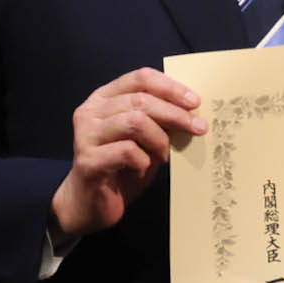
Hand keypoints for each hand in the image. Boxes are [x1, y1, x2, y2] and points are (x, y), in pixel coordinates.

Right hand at [48, 68, 209, 241]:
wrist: (91, 204)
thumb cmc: (122, 168)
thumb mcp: (145, 139)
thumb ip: (160, 121)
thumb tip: (193, 111)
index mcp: (104, 98)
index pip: (140, 78)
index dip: (171, 88)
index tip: (195, 102)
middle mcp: (91, 112)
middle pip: (140, 99)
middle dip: (174, 114)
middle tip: (197, 128)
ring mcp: (86, 135)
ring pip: (134, 122)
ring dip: (159, 140)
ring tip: (165, 156)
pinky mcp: (87, 160)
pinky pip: (127, 151)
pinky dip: (143, 161)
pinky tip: (142, 170)